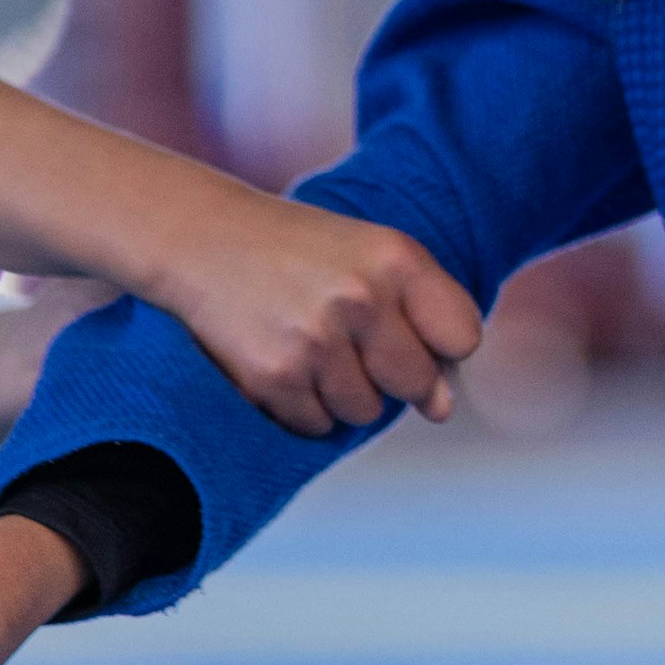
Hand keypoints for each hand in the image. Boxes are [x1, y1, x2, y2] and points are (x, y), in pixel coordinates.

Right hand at [0, 57, 480, 440]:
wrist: (200, 239)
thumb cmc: (299, 251)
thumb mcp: (369, 257)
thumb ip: (421, 322)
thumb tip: (441, 410)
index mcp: (396, 257)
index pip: (463, 337)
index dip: (440, 344)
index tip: (409, 328)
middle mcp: (359, 297)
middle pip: (416, 384)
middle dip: (390, 373)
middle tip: (348, 336)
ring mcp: (315, 340)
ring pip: (365, 412)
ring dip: (343, 391)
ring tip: (308, 341)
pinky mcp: (274, 377)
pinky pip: (317, 425)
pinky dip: (303, 405)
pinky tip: (280, 358)